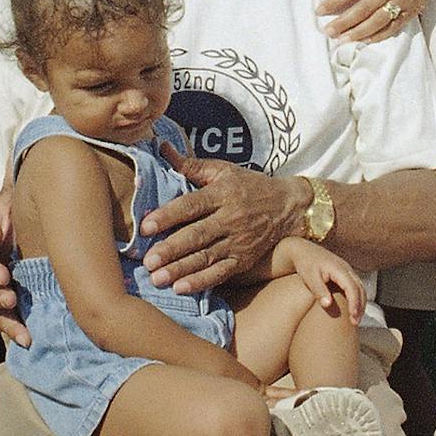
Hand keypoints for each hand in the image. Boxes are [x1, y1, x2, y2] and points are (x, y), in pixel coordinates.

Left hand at [142, 144, 303, 292]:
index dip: (168, 215)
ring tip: (157, 278)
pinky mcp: (243, 260)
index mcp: (223, 194)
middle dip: (171, 249)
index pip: (192, 205)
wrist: (289, 207)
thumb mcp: (224, 170)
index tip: (146, 226)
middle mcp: (230, 219)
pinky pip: (220, 273)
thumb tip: (161, 147)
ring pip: (206, 257)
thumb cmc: (250, 186)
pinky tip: (182, 288)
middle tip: (147, 261)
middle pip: (197, 235)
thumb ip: (191, 165)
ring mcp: (238, 242)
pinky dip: (201, 282)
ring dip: (180, 269)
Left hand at [285, 239, 365, 322]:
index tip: (353, 317)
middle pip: (360, 289)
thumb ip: (319, 291)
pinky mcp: (345, 273)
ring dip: (360, 304)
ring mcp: (347, 270)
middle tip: (355, 323)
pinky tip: (351, 309)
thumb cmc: (304, 264)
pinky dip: (357, 298)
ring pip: (361, 288)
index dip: (355, 304)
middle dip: (360, 307)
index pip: (353, 288)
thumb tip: (328, 304)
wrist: (301, 250)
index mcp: (339, 268)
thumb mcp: (309, 278)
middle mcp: (346, 268)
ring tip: (355, 319)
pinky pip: (356, 286)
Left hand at [319, 0, 435, 43]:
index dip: (334, 2)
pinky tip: (363, 40)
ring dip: (358, 33)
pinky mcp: (409, 12)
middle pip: (363, 10)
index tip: (320, 11)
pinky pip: (392, 28)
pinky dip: (377, 36)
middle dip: (343, 23)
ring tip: (342, 40)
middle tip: (328, 31)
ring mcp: (400, 2)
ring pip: (377, 22)